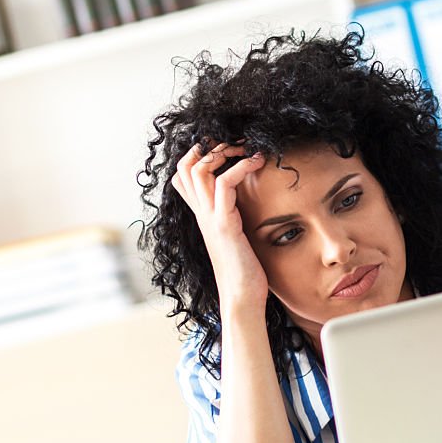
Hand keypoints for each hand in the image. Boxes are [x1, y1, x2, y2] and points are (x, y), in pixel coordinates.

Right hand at [171, 140, 268, 309]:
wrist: (242, 298)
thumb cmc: (244, 270)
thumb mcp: (237, 236)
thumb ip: (235, 217)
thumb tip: (247, 203)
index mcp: (203, 216)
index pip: (184, 176)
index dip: (199, 155)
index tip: (227, 149)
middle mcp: (201, 214)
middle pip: (185, 166)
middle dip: (209, 146)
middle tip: (238, 144)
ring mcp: (209, 218)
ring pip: (199, 169)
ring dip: (224, 151)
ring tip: (248, 149)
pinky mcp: (224, 225)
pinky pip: (224, 183)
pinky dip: (240, 166)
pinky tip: (257, 163)